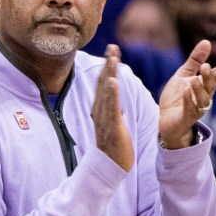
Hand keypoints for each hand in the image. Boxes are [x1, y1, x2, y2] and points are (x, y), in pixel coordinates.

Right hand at [92, 45, 133, 171]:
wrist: (109, 168)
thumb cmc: (113, 148)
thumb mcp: (114, 124)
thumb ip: (113, 110)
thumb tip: (114, 99)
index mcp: (102, 110)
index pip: (105, 85)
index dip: (108, 68)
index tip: (112, 52)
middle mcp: (101, 111)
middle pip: (104, 84)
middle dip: (108, 65)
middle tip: (112, 47)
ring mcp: (105, 119)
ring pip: (107, 92)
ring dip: (109, 73)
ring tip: (113, 58)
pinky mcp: (111, 127)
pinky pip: (111, 108)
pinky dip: (111, 94)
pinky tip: (113, 81)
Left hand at [158, 40, 215, 147]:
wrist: (165, 119)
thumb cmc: (176, 97)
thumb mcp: (183, 75)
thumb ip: (195, 61)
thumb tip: (206, 42)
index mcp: (203, 87)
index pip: (215, 78)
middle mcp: (203, 98)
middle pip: (210, 87)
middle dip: (209, 78)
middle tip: (205, 67)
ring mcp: (196, 109)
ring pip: (203, 100)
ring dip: (199, 90)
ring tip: (194, 80)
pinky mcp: (186, 118)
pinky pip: (190, 109)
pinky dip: (189, 101)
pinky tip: (186, 91)